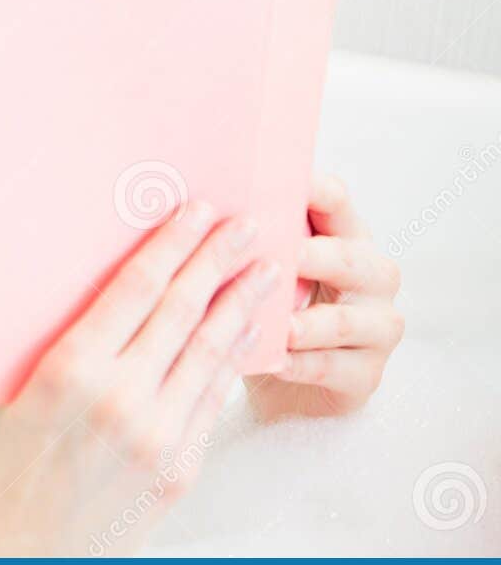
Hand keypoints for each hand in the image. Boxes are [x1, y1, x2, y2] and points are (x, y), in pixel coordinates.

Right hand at [0, 199, 273, 555]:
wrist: (15, 553)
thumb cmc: (1, 465)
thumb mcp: (14, 388)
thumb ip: (63, 339)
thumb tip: (106, 284)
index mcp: (70, 369)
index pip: (137, 288)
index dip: (174, 244)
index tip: (198, 211)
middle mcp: (121, 399)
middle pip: (185, 312)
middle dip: (219, 261)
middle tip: (246, 225)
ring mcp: (158, 438)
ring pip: (211, 355)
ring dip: (242, 306)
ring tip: (264, 272)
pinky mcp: (179, 471)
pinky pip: (211, 402)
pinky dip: (231, 362)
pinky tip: (245, 337)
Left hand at [242, 174, 402, 419]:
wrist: (290, 382)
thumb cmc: (269, 308)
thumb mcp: (262, 268)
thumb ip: (248, 238)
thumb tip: (188, 204)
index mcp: (344, 236)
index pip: (336, 200)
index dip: (312, 189)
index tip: (275, 181)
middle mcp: (371, 275)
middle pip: (347, 257)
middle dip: (312, 256)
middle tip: (279, 258)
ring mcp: (377, 325)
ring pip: (343, 320)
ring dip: (307, 323)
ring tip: (278, 325)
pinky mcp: (368, 372)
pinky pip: (334, 367)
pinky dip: (302, 366)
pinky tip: (275, 363)